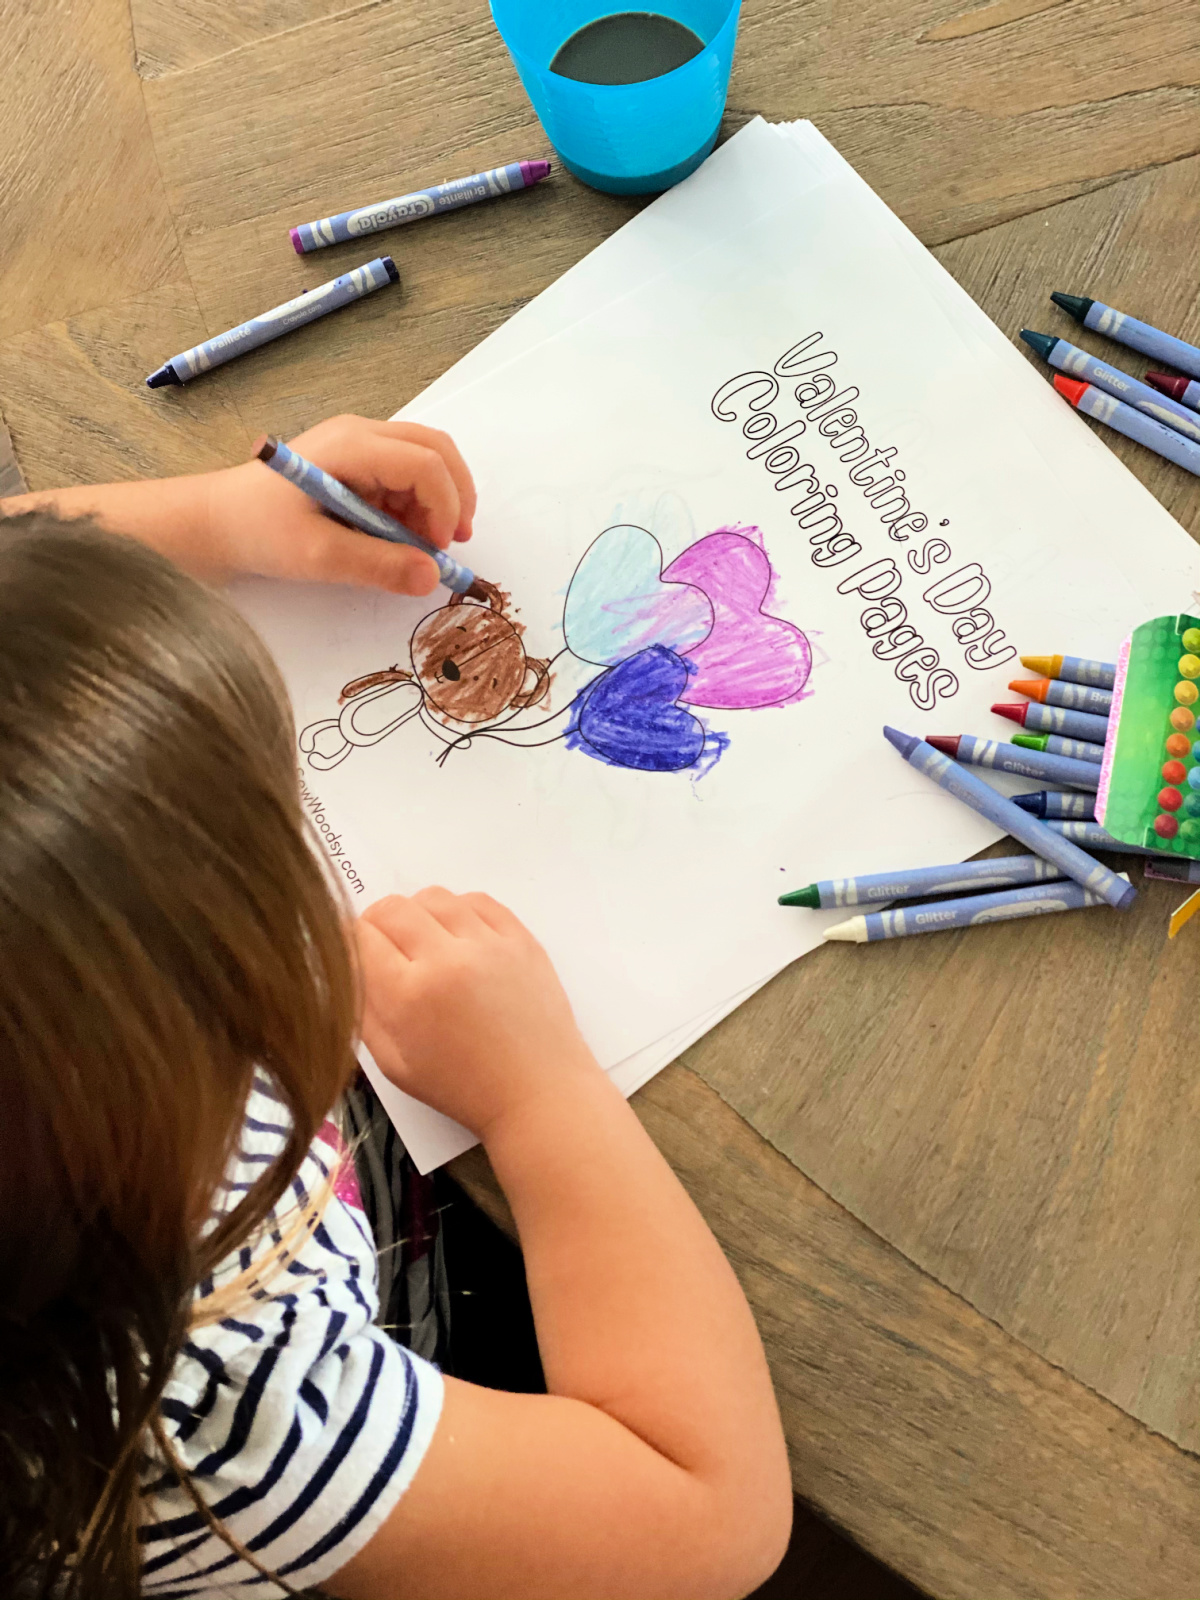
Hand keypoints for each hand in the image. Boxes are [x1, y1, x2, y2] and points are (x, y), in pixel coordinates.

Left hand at [204, 414, 476, 594]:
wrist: (217, 521)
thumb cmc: (258, 531)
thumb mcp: (317, 556)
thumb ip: (377, 566)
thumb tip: (431, 578)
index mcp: (351, 445)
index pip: (425, 462)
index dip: (444, 506)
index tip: (438, 550)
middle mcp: (361, 434)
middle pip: (436, 449)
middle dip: (455, 496)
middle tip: (454, 543)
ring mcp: (360, 446)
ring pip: (426, 461)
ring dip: (437, 504)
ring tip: (422, 546)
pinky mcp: (358, 463)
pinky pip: (406, 477)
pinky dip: (418, 507)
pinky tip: (402, 538)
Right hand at [357, 889, 599, 1136]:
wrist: (537, 1092)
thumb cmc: (462, 1086)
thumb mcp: (393, 1064)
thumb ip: (363, 1009)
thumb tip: (348, 964)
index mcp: (408, 994)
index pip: (361, 936)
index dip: (351, 942)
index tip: (357, 953)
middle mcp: (446, 959)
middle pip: (393, 909)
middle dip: (378, 924)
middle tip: (386, 947)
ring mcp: (488, 944)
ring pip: (434, 897)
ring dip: (418, 914)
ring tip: (425, 942)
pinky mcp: (521, 939)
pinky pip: (478, 900)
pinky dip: (459, 910)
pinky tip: (459, 935)